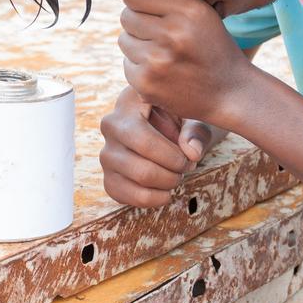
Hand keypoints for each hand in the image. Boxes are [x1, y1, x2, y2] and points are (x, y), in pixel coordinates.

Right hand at [100, 86, 217, 206]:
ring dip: (166, 185)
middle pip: (143, 169)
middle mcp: (110, 126)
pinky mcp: (108, 177)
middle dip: (173, 175)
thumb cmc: (183, 118)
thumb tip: (192, 153)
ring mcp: (106, 153)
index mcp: (129, 103)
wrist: (170, 127)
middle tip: (186, 168)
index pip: (144, 141)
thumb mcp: (194, 117)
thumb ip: (196, 132)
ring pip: (138, 183)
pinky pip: (127, 197)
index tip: (190, 158)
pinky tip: (165, 190)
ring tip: (177, 175)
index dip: (173, 158)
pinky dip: (153, 199)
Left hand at [110, 0, 252, 126]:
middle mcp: (172, 33)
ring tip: (165, 54)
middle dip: (139, 23)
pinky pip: (126, 65)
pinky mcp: (146, 83)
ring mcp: (157, 60)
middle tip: (164, 35)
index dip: (140, 0)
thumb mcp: (199, 13)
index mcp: (188, 10)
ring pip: (124, 40)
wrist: (231, 93)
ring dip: (138, 45)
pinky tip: (164, 72)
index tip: (154, 10)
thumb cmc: (212, 46)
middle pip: (126, 16)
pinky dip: (140, 68)